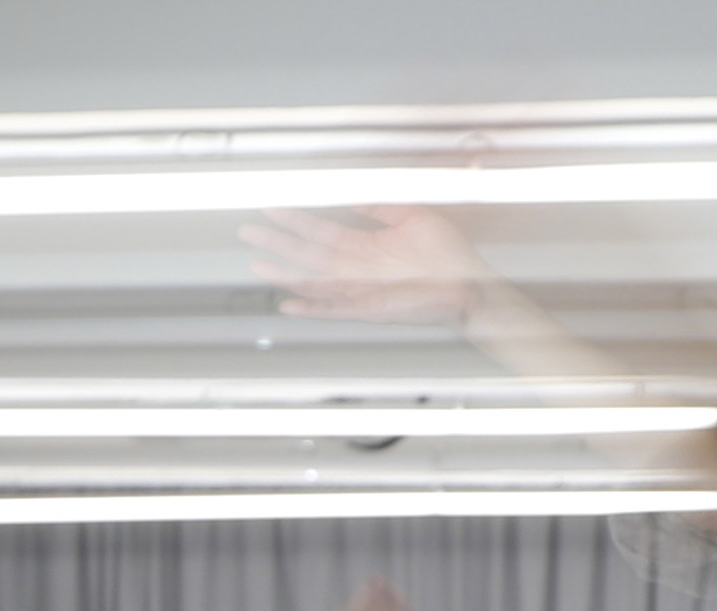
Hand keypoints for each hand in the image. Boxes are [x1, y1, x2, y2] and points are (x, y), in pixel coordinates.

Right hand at [245, 205, 493, 325]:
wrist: (469, 284)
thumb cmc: (448, 254)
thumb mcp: (412, 216)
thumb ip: (381, 206)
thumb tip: (355, 195)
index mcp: (364, 247)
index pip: (320, 229)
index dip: (295, 218)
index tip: (272, 207)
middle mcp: (356, 268)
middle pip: (307, 252)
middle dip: (277, 241)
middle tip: (248, 231)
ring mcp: (360, 290)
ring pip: (313, 281)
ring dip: (284, 273)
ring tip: (257, 264)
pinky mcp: (369, 309)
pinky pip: (334, 309)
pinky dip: (311, 308)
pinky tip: (288, 305)